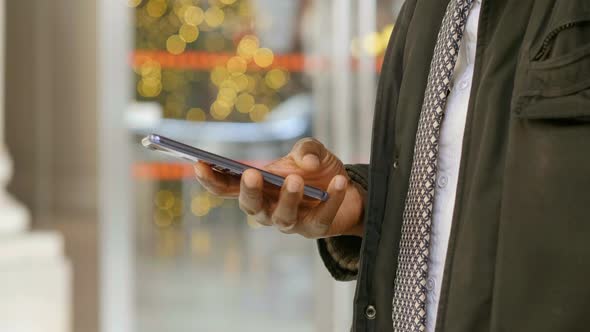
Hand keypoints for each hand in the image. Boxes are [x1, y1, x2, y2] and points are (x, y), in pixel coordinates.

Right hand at [193, 138, 364, 237]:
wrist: (347, 189)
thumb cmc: (316, 170)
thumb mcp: (311, 151)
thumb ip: (306, 148)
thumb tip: (305, 162)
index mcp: (257, 187)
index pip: (227, 187)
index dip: (211, 179)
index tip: (199, 164)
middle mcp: (267, 208)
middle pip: (250, 206)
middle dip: (249, 192)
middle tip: (251, 175)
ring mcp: (290, 222)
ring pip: (282, 217)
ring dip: (288, 198)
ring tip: (296, 179)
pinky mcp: (315, 229)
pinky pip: (321, 217)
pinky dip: (331, 199)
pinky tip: (338, 181)